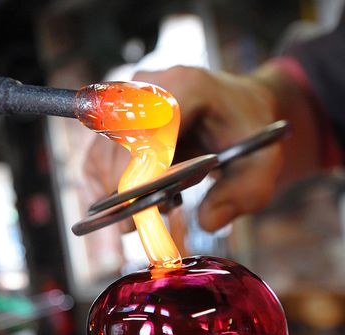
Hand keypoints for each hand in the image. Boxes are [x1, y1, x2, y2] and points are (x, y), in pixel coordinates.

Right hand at [84, 66, 280, 231]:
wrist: (235, 107)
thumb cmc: (247, 132)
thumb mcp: (263, 164)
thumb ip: (242, 194)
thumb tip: (207, 221)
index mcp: (188, 86)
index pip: (150, 125)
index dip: (140, 166)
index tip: (142, 204)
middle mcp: (148, 87)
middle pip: (117, 141)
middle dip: (125, 188)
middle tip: (137, 225)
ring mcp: (126, 101)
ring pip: (100, 153)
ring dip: (115, 190)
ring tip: (146, 210)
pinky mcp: (112, 120)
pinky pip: (94, 159)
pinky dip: (105, 187)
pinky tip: (133, 199)